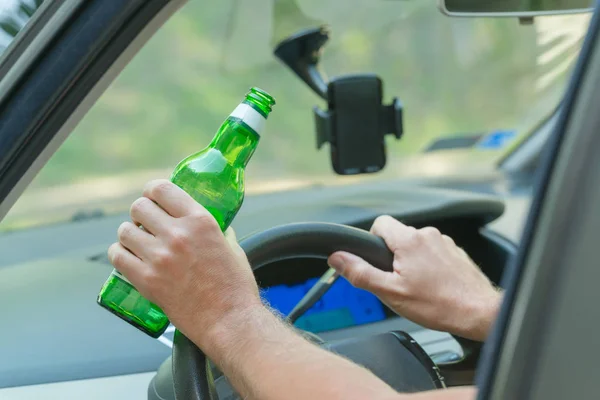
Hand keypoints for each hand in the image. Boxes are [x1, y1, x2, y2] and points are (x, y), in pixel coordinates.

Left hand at [107, 179, 260, 346]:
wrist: (229, 320)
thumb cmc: (235, 286)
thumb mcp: (232, 246)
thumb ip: (218, 231)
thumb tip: (210, 224)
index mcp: (200, 220)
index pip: (161, 189)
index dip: (152, 190)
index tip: (152, 196)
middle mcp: (177, 234)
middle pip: (139, 207)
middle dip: (140, 213)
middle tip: (146, 222)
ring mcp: (159, 257)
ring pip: (124, 231)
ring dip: (129, 234)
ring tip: (137, 242)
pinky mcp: (146, 280)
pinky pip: (117, 256)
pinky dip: (119, 254)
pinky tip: (128, 257)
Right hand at [327, 216, 500, 340]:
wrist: (479, 313)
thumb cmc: (438, 305)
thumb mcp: (391, 293)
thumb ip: (361, 273)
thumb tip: (338, 258)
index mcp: (409, 240)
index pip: (380, 223)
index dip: (372, 241)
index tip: (377, 261)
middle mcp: (428, 234)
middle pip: (398, 235)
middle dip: (392, 255)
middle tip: (397, 281)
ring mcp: (445, 242)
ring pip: (415, 245)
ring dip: (411, 261)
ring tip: (419, 287)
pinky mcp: (456, 251)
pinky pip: (432, 252)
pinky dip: (428, 265)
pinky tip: (434, 285)